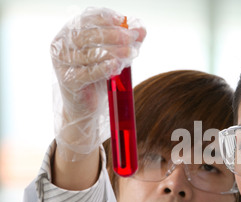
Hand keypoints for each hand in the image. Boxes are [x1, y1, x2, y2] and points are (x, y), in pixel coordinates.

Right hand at [51, 7, 145, 160]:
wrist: (86, 107)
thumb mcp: (114, 56)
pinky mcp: (68, 81)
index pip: (86, 19)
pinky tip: (118, 66)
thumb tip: (141, 27)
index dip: (106, 17)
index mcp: (69, 34)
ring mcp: (62, 64)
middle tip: (133, 38)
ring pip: (90, 53)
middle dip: (114, 34)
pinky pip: (89, 72)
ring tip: (131, 54)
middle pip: (88, 34)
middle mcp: (61, 46)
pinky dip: (105, 67)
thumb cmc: (98, 78)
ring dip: (114, 52)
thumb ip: (126, 41)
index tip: (124, 21)